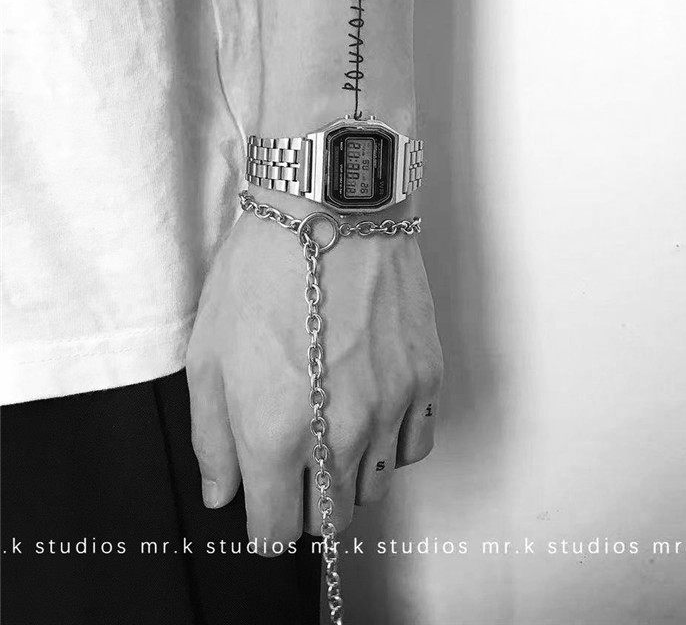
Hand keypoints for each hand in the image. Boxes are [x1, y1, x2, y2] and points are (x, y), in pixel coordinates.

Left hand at [186, 190, 442, 554]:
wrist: (332, 208)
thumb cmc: (262, 271)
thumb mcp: (209, 352)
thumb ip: (212, 436)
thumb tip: (223, 492)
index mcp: (275, 432)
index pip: (275, 529)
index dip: (265, 528)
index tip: (263, 511)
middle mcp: (339, 433)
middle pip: (331, 519)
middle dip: (307, 505)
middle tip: (295, 466)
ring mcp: (390, 408)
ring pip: (374, 486)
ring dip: (350, 475)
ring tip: (334, 430)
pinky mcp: (424, 379)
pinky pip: (415, 445)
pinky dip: (393, 444)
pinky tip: (374, 412)